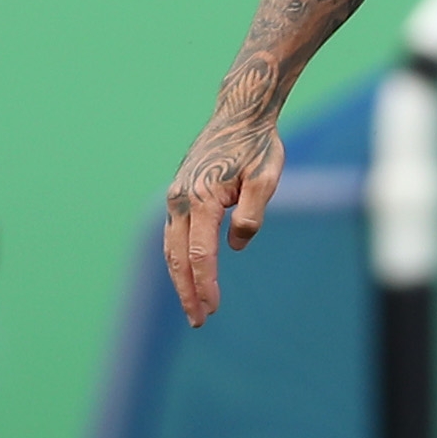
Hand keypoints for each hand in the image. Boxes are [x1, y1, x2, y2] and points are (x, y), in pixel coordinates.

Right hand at [160, 99, 286, 327]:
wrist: (239, 115)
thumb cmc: (257, 147)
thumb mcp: (265, 179)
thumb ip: (251, 214)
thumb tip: (235, 246)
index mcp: (201, 198)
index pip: (200, 253)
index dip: (206, 284)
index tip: (213, 308)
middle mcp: (180, 199)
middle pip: (177, 257)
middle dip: (187, 291)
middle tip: (199, 321)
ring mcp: (176, 196)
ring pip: (171, 248)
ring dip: (181, 279)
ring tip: (194, 307)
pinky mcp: (179, 194)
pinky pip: (174, 235)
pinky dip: (179, 260)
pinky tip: (191, 276)